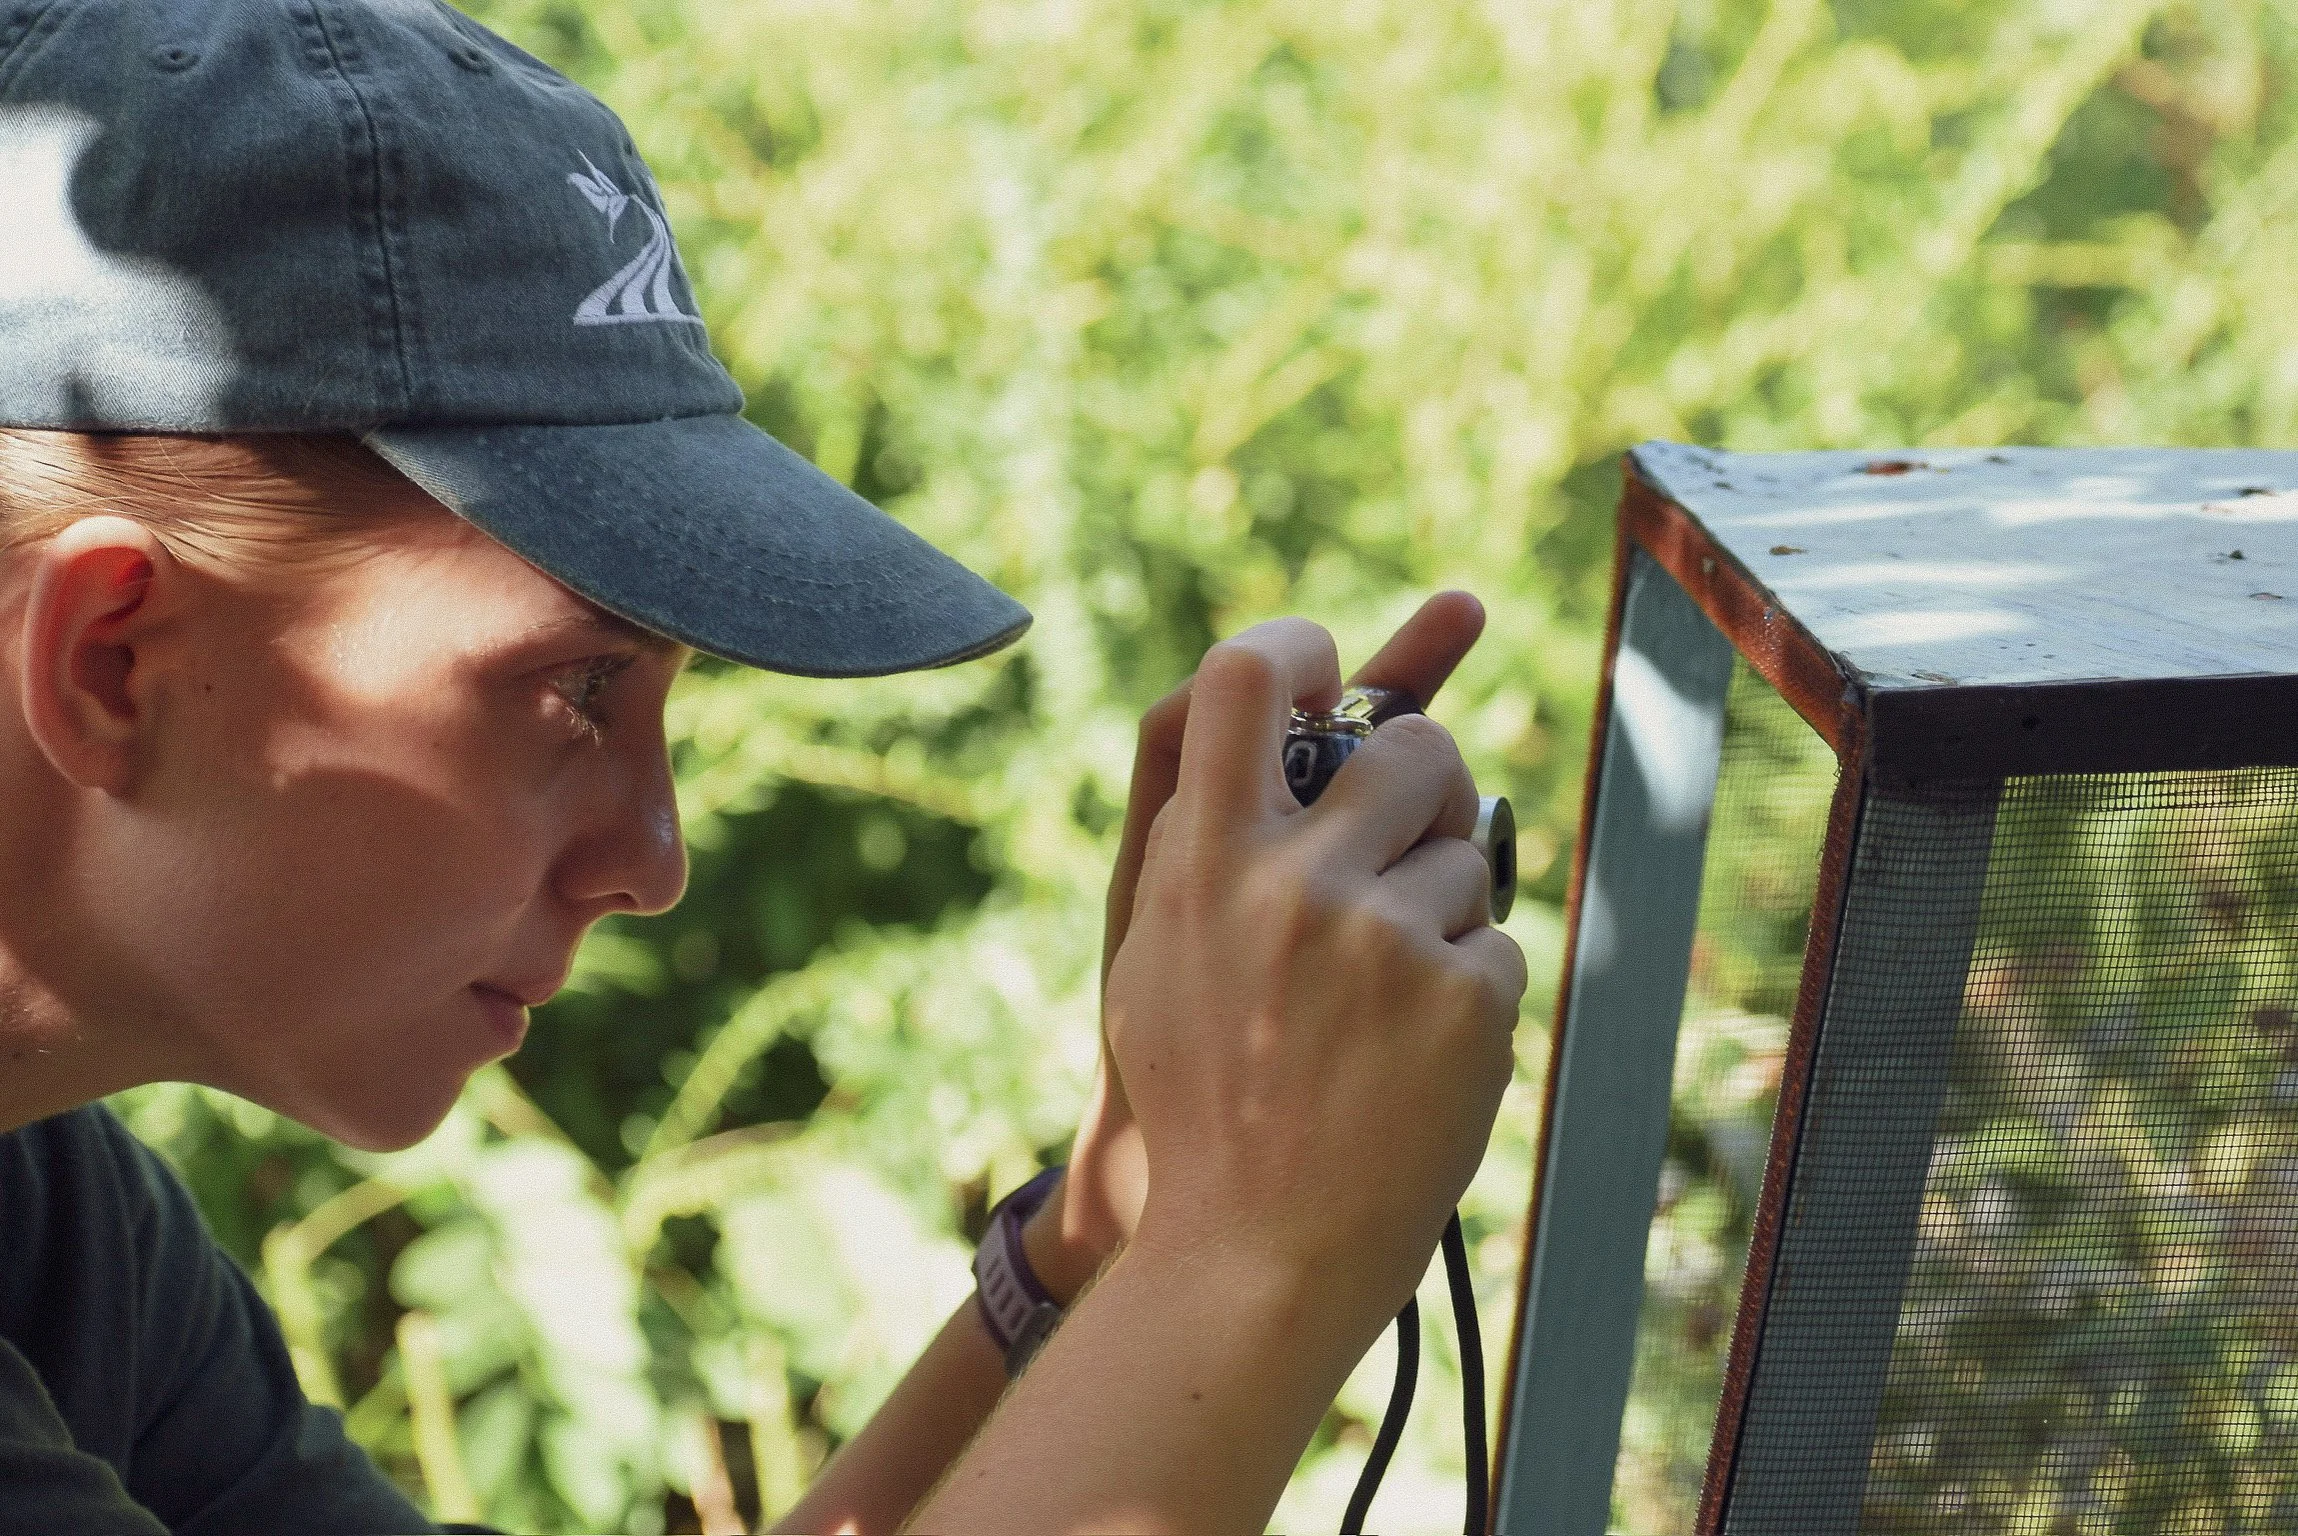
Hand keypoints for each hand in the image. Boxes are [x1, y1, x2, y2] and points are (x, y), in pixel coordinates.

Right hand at [1036, 592, 1519, 1326]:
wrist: (1254, 1252)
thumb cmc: (1202, 1100)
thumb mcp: (1158, 957)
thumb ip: (1208, 839)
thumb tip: (1289, 725)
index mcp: (1202, 862)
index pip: (1241, 677)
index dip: (1295, 645)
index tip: (1324, 659)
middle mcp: (1290, 883)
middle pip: (1415, 744)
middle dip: (1430, 786)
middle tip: (1408, 846)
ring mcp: (1382, 939)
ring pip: (1467, 852)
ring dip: (1444, 910)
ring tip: (1382, 1009)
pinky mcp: (1461, 997)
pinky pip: (1497, 942)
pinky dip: (1470, 995)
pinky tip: (1413, 1063)